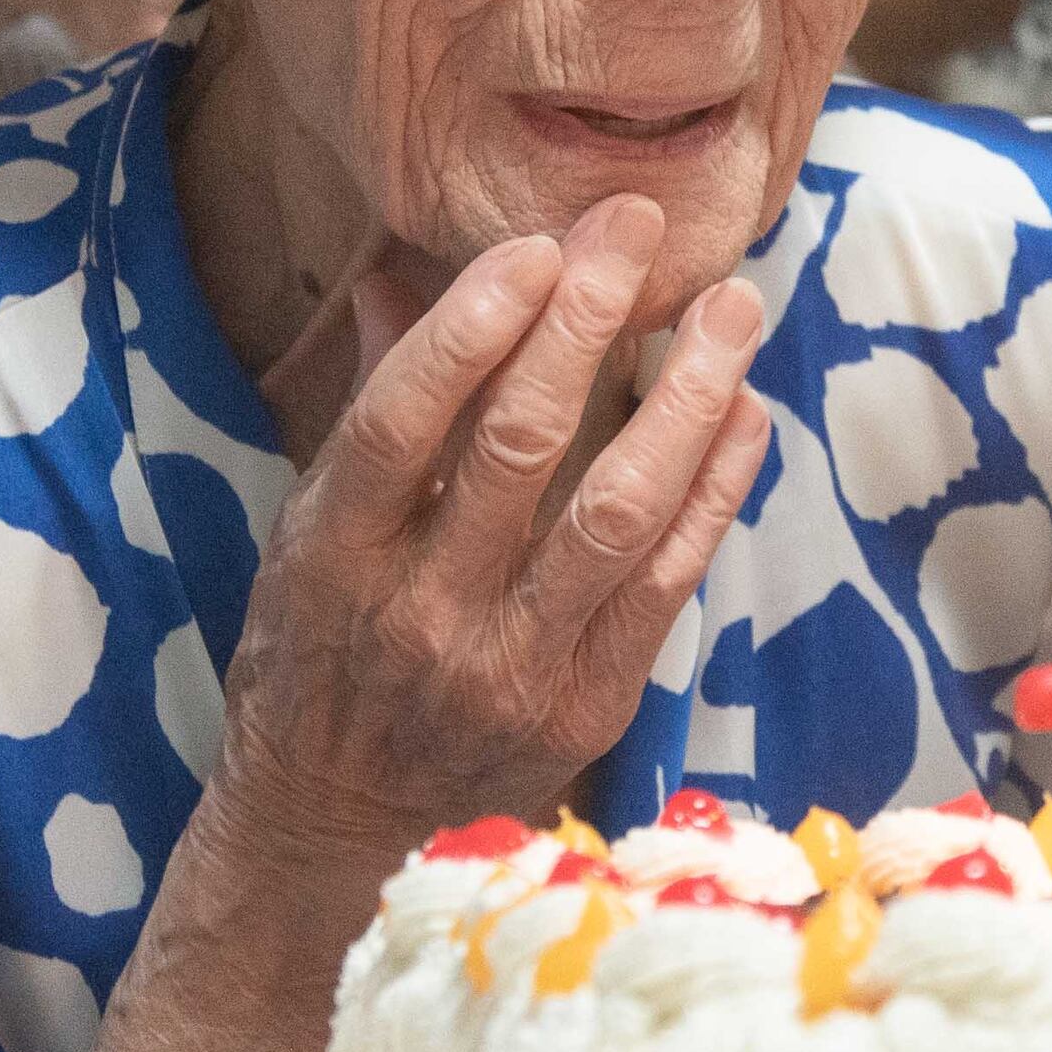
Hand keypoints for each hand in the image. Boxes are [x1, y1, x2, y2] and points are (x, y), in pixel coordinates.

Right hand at [205, 196, 774, 860]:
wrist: (336, 823)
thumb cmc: (317, 654)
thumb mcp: (305, 533)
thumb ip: (370, 407)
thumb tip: (404, 275)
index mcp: (331, 556)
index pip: (402, 420)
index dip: (472, 326)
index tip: (537, 245)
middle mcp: (419, 612)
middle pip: (518, 449)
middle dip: (588, 324)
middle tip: (642, 228)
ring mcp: (508, 666)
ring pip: (614, 513)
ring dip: (685, 399)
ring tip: (731, 307)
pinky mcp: (585, 706)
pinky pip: (667, 583)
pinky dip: (715, 491)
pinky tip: (746, 413)